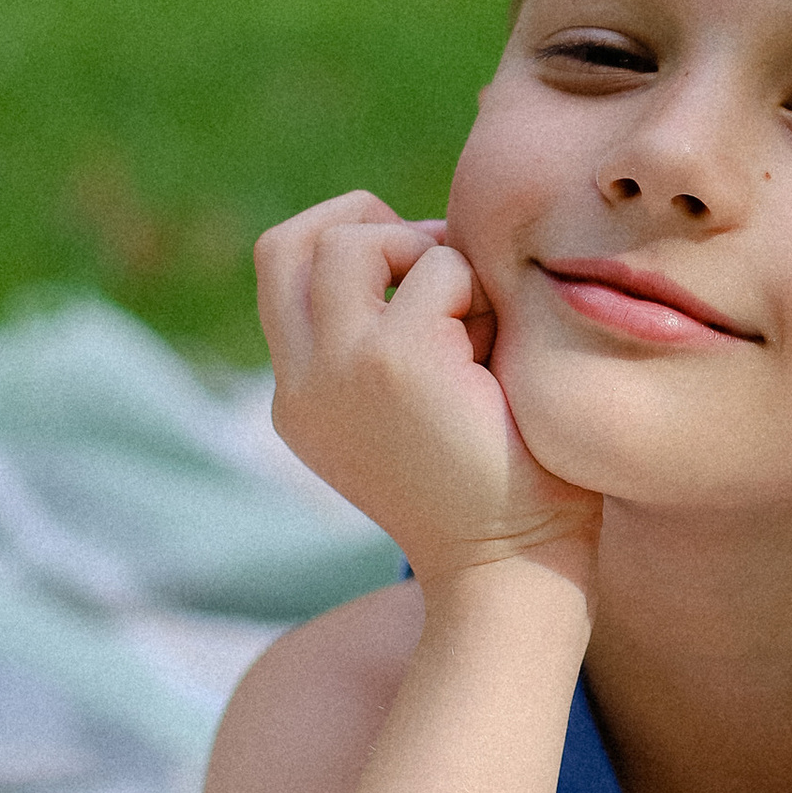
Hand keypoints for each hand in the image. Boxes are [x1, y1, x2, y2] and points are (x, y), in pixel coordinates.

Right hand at [254, 192, 600, 589]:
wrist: (512, 570)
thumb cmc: (496, 490)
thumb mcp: (413, 410)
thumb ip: (389, 337)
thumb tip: (426, 241)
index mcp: (300, 400)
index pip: (279, 274)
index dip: (342, 240)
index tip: (414, 266)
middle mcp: (301, 385)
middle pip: (287, 243)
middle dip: (368, 223)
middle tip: (443, 260)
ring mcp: (340, 369)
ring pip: (353, 240)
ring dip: (426, 253)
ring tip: (476, 315)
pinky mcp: (397, 360)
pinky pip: (438, 267)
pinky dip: (478, 288)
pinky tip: (502, 351)